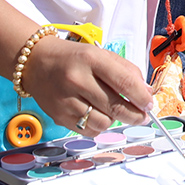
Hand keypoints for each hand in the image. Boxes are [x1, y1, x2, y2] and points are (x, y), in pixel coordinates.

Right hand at [23, 37, 152, 134]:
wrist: (36, 62)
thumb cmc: (73, 58)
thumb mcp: (101, 55)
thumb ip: (126, 71)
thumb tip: (146, 93)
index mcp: (91, 60)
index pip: (124, 82)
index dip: (141, 97)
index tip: (149, 104)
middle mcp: (77, 80)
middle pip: (116, 107)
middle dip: (135, 114)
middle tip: (141, 115)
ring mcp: (66, 100)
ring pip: (103, 122)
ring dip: (115, 120)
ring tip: (113, 111)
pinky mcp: (59, 116)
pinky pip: (88, 130)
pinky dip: (98, 126)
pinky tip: (97, 114)